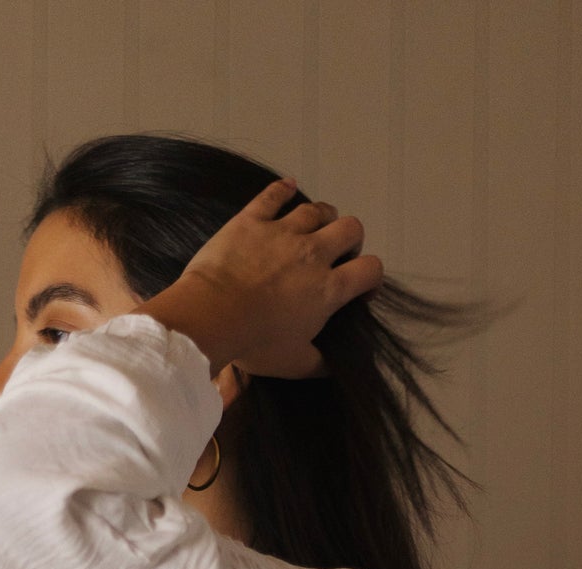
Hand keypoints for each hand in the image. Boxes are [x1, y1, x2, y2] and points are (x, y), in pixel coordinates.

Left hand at [140, 175, 381, 379]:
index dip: (371, 277)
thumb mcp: (294, 364)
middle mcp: (313, 253)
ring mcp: (283, 232)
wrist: (210, 319)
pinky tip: (288, 187)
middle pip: (351, 229)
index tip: (360, 287)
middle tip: (337, 255)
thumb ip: (320, 363)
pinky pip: (274, 194)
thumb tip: (333, 366)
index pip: (370, 270)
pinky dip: (283, 189)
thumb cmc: (253, 344)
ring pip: (317, 209)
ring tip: (315, 229)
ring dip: (323, 217)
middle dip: (351, 240)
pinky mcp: (252, 220)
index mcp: (328, 289)